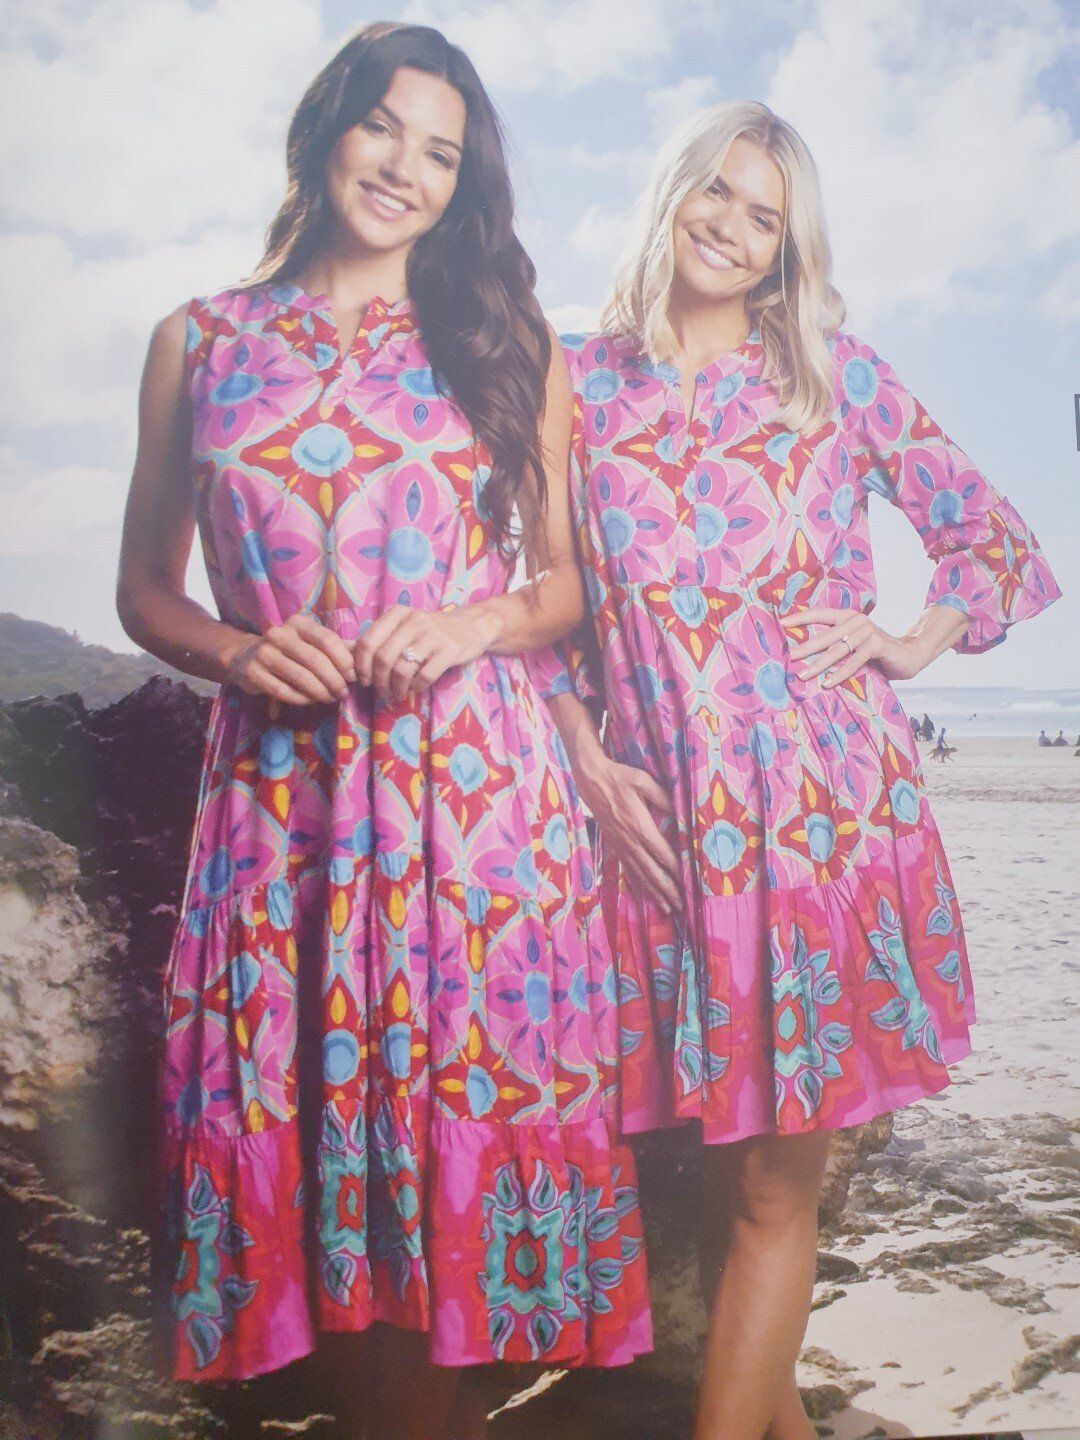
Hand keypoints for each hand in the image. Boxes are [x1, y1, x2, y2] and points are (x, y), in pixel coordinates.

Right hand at [224, 613, 356, 704]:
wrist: (244, 657)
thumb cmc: (288, 651)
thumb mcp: (311, 643)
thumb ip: (338, 647)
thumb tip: (366, 654)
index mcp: (298, 623)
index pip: (327, 640)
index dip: (344, 660)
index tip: (353, 676)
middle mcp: (279, 634)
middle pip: (315, 660)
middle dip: (334, 680)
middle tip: (343, 693)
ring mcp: (264, 653)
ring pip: (300, 677)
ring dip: (320, 692)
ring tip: (330, 698)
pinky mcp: (253, 673)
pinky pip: (283, 691)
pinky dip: (301, 699)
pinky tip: (310, 701)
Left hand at [354, 604, 498, 705]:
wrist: (471, 626)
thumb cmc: (430, 630)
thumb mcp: (405, 626)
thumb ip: (381, 638)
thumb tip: (349, 658)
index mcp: (397, 614)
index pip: (368, 641)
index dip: (361, 666)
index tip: (364, 680)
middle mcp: (414, 621)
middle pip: (383, 658)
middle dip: (378, 681)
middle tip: (382, 691)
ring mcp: (433, 635)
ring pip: (402, 669)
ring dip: (396, 688)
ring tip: (398, 693)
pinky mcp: (450, 651)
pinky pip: (424, 676)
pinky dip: (416, 687)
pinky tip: (415, 688)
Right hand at [578, 757, 682, 913]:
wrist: (591, 780)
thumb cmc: (619, 777)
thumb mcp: (643, 780)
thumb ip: (662, 796)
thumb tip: (679, 813)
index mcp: (639, 824)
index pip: (661, 852)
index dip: (674, 868)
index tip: (687, 882)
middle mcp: (629, 839)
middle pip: (651, 870)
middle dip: (666, 889)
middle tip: (681, 905)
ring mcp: (620, 844)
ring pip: (639, 873)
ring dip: (653, 891)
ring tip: (667, 907)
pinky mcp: (614, 844)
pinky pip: (627, 868)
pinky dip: (637, 883)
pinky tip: (644, 893)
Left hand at [780, 608, 929, 686]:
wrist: (908, 655)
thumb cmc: (875, 652)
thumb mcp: (853, 644)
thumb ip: (836, 644)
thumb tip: (804, 654)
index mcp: (848, 616)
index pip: (821, 614)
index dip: (801, 618)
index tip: (782, 623)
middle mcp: (857, 620)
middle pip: (826, 635)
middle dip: (806, 648)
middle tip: (788, 658)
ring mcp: (868, 631)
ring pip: (838, 650)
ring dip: (819, 664)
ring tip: (803, 675)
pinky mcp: (877, 645)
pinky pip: (854, 662)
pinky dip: (840, 674)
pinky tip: (827, 683)